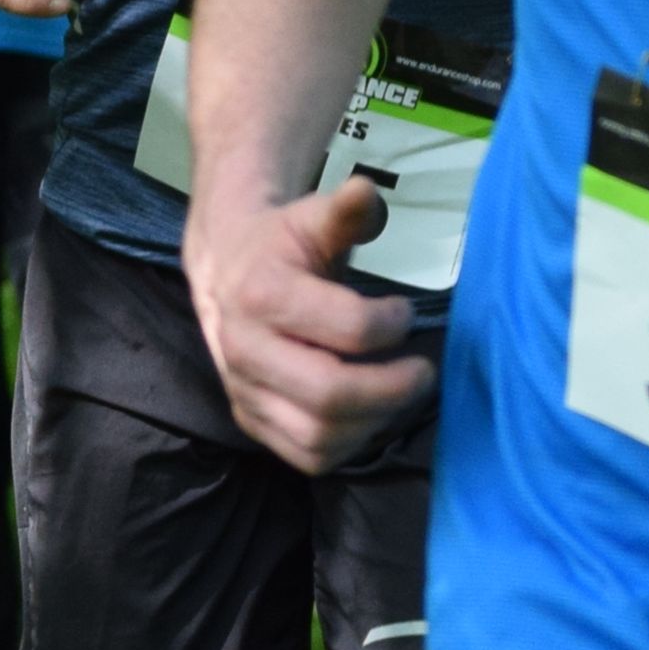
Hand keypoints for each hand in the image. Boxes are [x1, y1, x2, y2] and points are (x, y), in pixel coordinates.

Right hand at [189, 171, 433, 473]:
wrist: (226, 269)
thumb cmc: (283, 243)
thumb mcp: (312, 218)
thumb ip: (345, 212)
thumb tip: (367, 192)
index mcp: (262, 294)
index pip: (348, 330)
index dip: (390, 326)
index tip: (404, 314)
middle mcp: (244, 350)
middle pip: (331, 396)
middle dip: (392, 390)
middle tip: (421, 373)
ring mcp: (244, 391)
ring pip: (318, 437)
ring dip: (372, 422)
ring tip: (397, 393)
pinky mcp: (250, 420)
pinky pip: (304, 457)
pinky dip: (346, 445)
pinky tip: (367, 416)